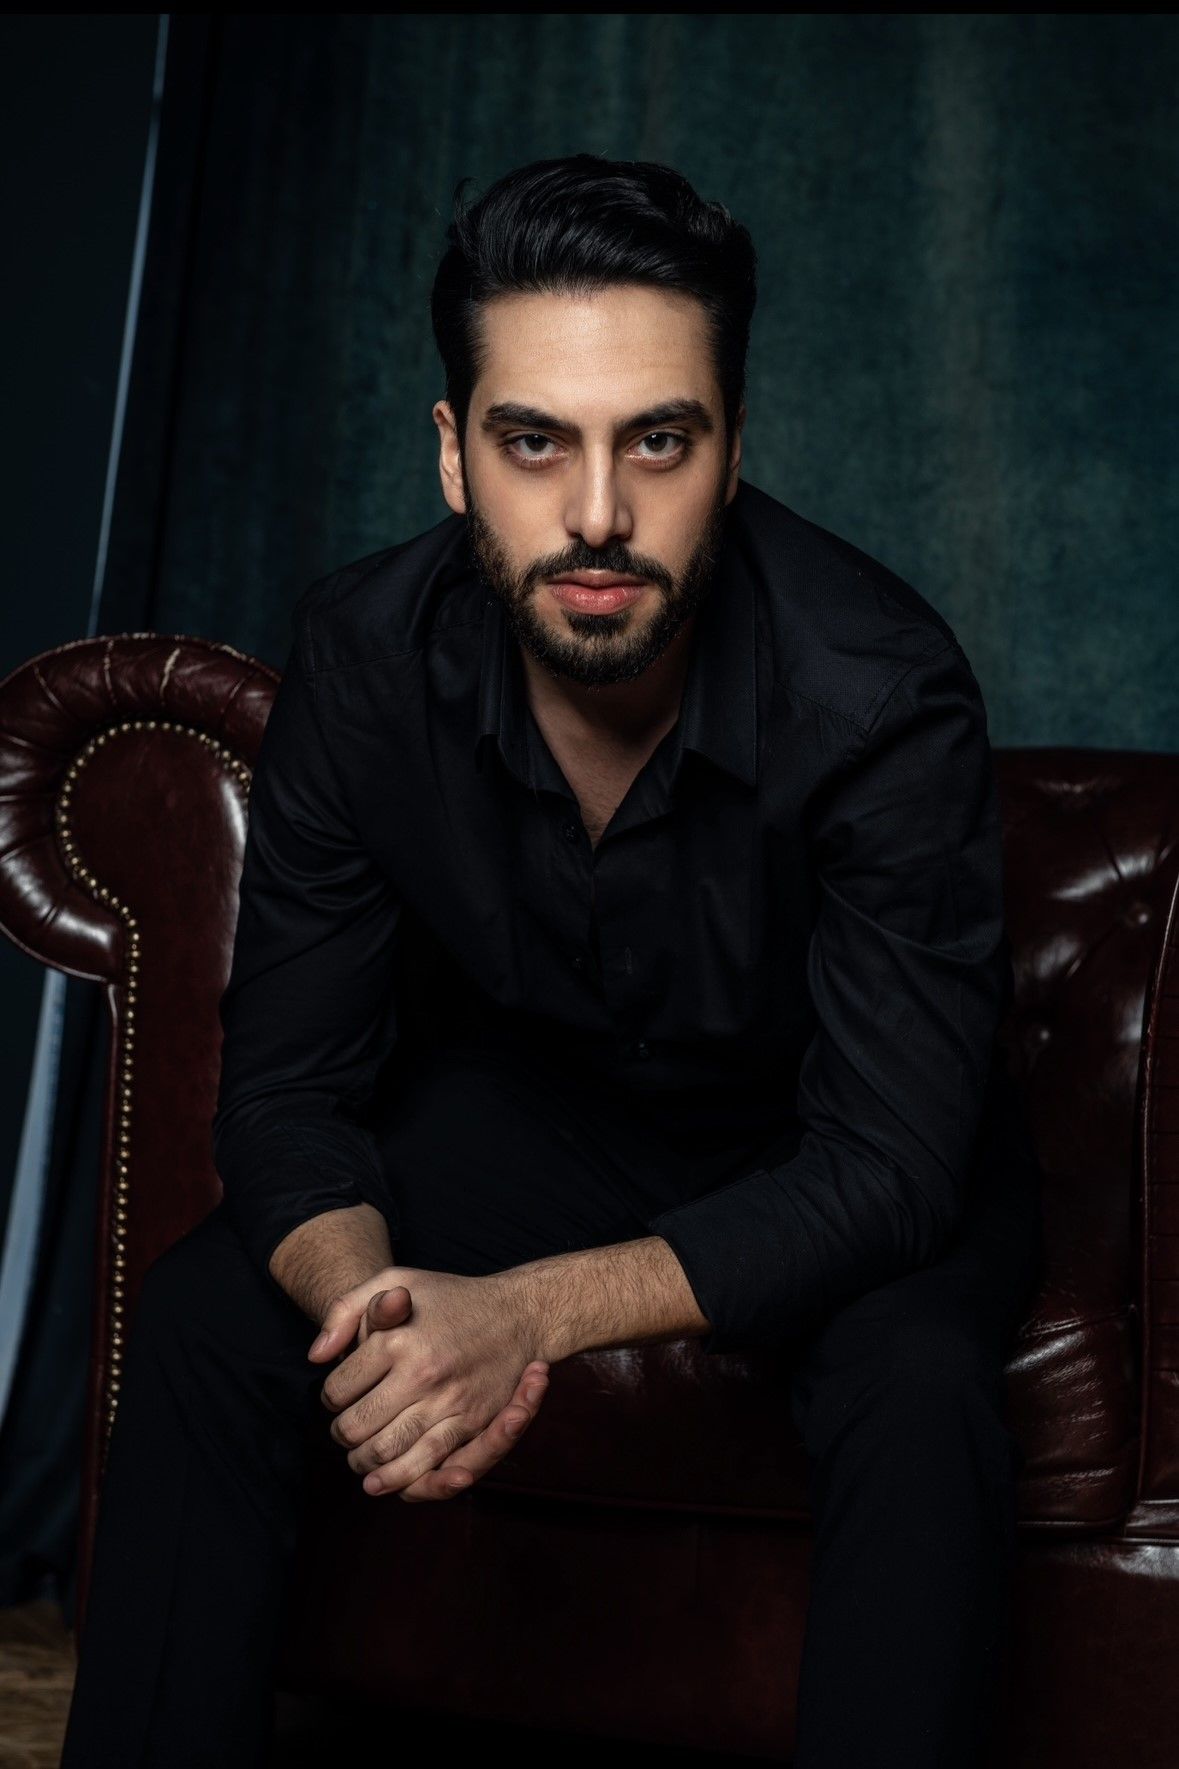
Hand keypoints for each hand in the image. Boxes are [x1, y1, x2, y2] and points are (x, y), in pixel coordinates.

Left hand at [314, 1265, 550, 1500]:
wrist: (516, 1313)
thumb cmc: (448, 1296)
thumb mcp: (394, 1279)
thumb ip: (345, 1310)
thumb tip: (315, 1357)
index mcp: (397, 1339)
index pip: (338, 1390)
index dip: (330, 1398)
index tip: (337, 1396)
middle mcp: (422, 1372)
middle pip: (356, 1426)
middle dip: (342, 1435)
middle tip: (343, 1432)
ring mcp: (448, 1400)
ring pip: (386, 1451)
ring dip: (363, 1462)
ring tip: (358, 1458)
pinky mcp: (471, 1421)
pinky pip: (426, 1463)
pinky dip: (397, 1479)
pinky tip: (380, 1480)